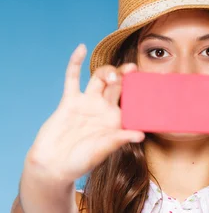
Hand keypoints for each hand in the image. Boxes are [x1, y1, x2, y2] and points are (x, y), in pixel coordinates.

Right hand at [28, 45, 144, 183]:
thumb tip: (141, 135)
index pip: (132, 103)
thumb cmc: (80, 162)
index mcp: (116, 122)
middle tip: (133, 70)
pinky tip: (81, 48)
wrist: (54, 165)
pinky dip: (75, 62)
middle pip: (118, 86)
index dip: (141, 94)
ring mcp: (87, 103)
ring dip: (107, 71)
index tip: (151, 84)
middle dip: (126, 77)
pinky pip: (72, 78)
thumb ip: (119, 140)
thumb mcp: (102, 151)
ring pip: (99, 78)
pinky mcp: (69, 100)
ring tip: (111, 75)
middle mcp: (103, 110)